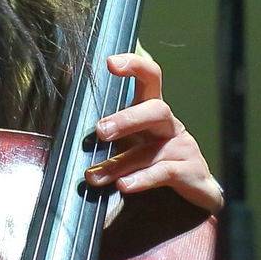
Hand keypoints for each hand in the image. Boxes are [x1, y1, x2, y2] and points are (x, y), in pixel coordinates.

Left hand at [84, 49, 223, 212]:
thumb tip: (69, 136)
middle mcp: (170, 125)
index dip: (135, 66)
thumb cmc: (152, 163)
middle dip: (127, 118)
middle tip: (101, 131)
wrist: (191, 197)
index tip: (110, 63)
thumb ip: (110, 136)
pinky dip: (142, 178)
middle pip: (156, 109)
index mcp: (152, 111)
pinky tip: (124, 185)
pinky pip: (164, 172)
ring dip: (120, 163)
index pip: (150, 78)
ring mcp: (183, 147)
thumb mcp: (130, 144)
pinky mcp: (190, 171)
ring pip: (152, 149)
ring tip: (94, 176)